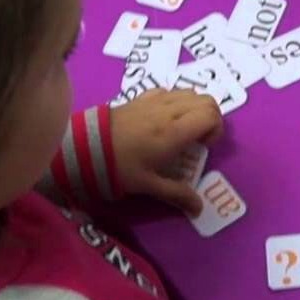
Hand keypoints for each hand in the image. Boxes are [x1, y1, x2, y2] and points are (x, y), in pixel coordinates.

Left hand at [110, 89, 223, 214]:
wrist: (84, 147)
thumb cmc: (119, 166)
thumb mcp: (148, 185)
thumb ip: (176, 194)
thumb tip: (199, 208)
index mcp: (175, 131)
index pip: (212, 115)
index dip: (216, 130)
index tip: (203, 146)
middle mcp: (170, 110)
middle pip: (207, 100)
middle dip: (211, 117)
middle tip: (198, 138)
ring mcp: (156, 100)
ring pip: (190, 92)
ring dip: (195, 107)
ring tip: (184, 128)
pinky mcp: (142, 96)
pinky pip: (170, 91)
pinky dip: (177, 100)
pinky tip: (165, 117)